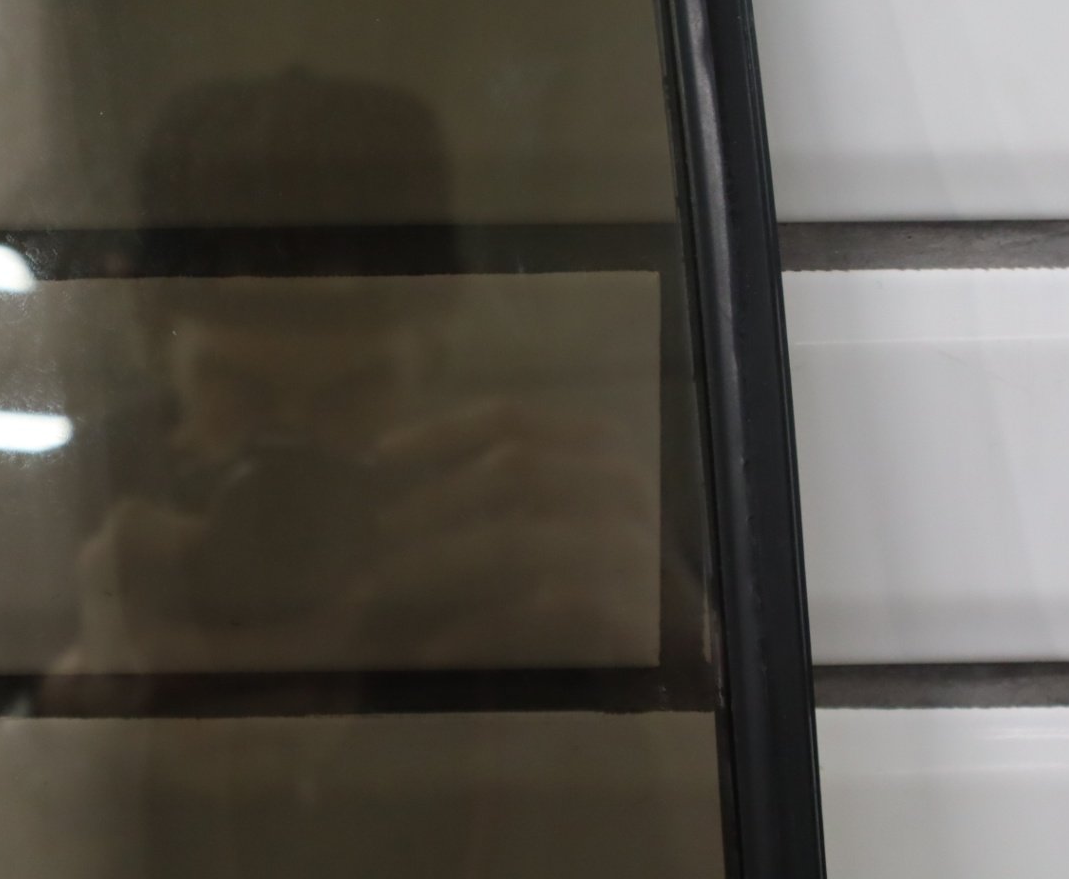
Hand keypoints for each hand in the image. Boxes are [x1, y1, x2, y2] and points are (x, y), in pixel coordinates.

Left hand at [356, 398, 658, 668]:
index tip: (375, 456)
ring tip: (377, 590)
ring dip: (435, 565)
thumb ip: (507, 485)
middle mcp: (624, 489)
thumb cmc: (606, 567)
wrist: (692, 647)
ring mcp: (635, 554)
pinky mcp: (635, 621)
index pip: (515, 420)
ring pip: (516, 541)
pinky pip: (537, 616)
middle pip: (512, 474)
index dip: (440, 432)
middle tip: (377, 533)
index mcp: (604, 449)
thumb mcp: (563, 510)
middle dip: (432, 502)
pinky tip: (432, 648)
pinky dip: (477, 629)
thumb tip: (396, 469)